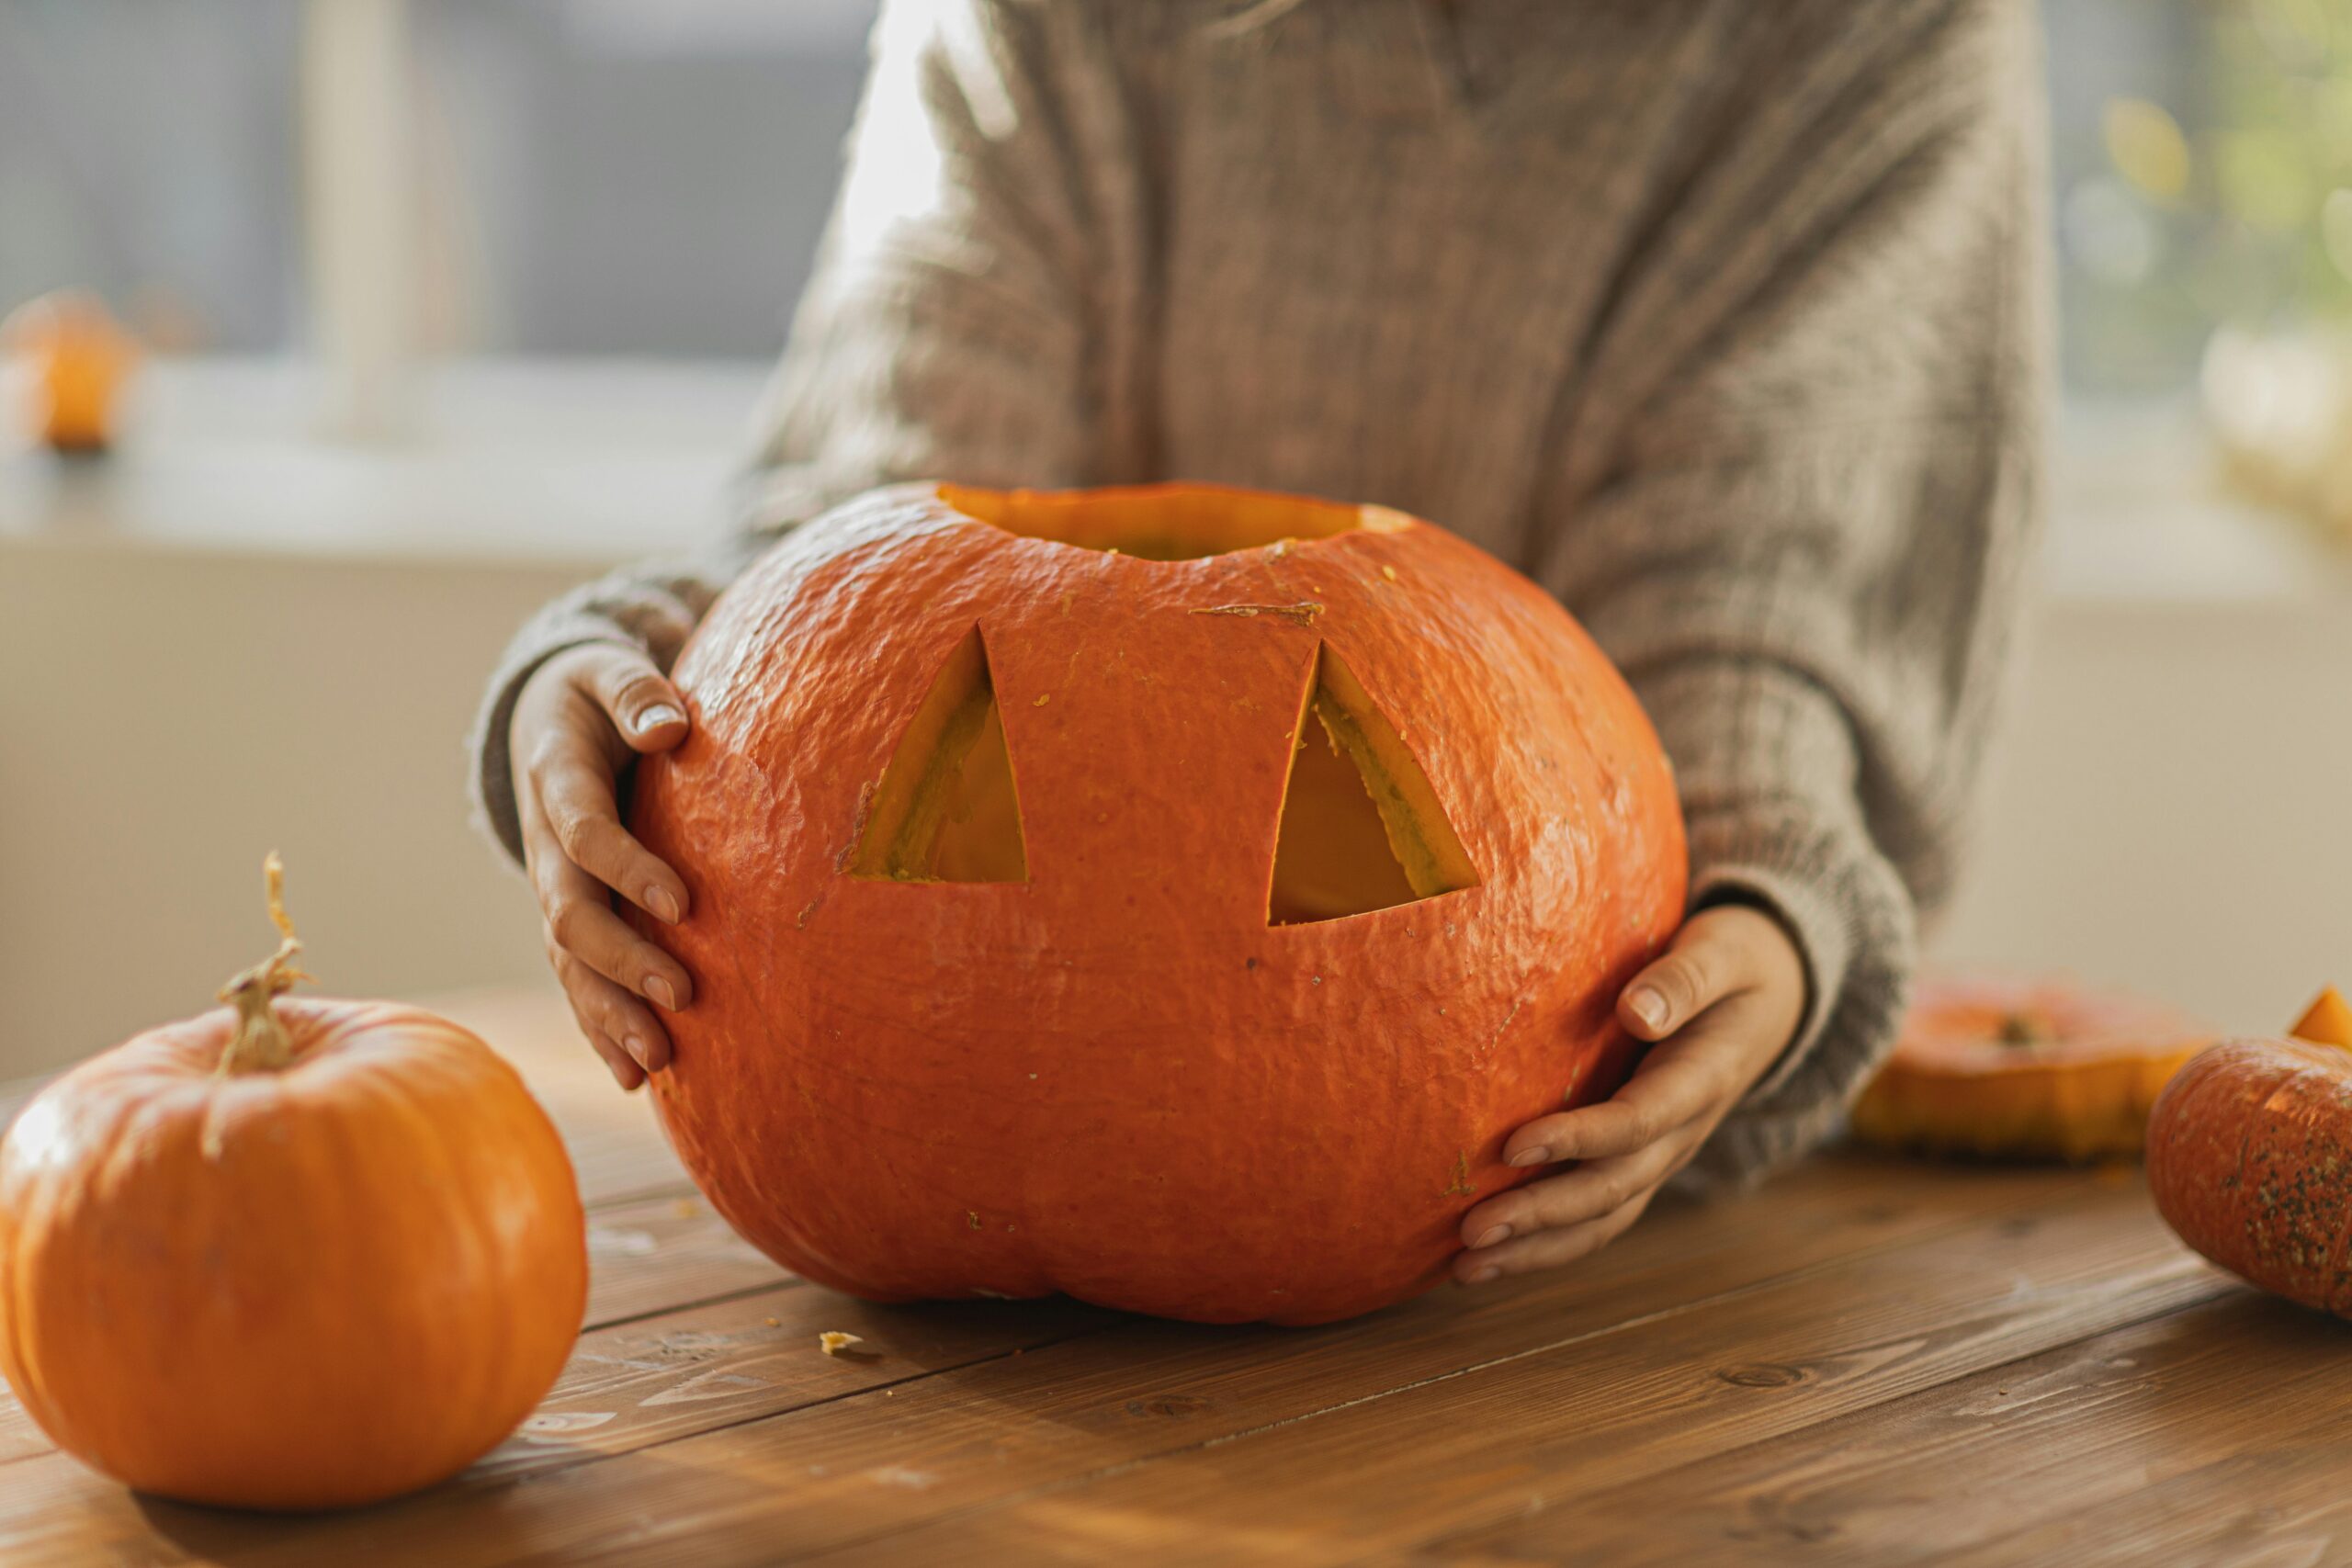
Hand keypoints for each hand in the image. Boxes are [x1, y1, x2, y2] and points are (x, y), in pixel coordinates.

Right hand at [511, 643, 695, 1089]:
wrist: (546, 717)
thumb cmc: (596, 692)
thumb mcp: (608, 672)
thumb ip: (635, 691)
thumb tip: (668, 725)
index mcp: (556, 779)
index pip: (587, 833)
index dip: (629, 869)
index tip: (684, 903)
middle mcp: (546, 844)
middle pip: (571, 914)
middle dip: (622, 960)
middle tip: (681, 996)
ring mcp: (553, 886)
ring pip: (569, 961)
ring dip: (609, 1013)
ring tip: (657, 1061)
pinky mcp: (570, 915)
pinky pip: (577, 978)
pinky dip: (601, 1028)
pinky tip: (637, 1079)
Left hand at [1453, 902, 1806, 1283]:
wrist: (1774, 997)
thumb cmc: (1734, 962)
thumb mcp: (1722, 953)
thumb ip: (1683, 980)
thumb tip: (1637, 1012)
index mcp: (1701, 1080)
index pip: (1636, 1123)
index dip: (1577, 1140)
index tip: (1511, 1148)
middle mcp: (1682, 1132)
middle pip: (1612, 1189)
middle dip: (1542, 1216)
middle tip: (1471, 1231)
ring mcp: (1662, 1154)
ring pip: (1604, 1219)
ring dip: (1537, 1249)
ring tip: (1466, 1269)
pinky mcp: (1641, 1160)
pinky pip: (1598, 1214)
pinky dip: (1546, 1243)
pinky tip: (1490, 1257)